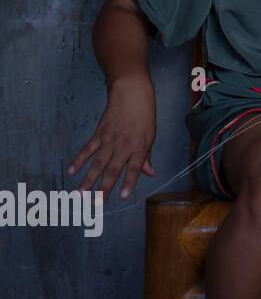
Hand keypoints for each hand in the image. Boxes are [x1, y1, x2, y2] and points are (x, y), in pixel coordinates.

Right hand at [69, 75, 157, 198]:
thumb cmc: (144, 116)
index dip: (129, 182)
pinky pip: (88, 149)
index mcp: (139, 147)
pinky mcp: (99, 134)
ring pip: (97, 163)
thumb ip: (146, 156)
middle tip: (96, 204)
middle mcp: (124, 146)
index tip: (124, 196)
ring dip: (88, 180)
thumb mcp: (151, 136)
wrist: (131, 94)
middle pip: (112, 170)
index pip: (134, 168)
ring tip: (81, 194)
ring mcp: (109, 140)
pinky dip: (79, 160)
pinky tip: (72, 170)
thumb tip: (150, 173)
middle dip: (104, 188)